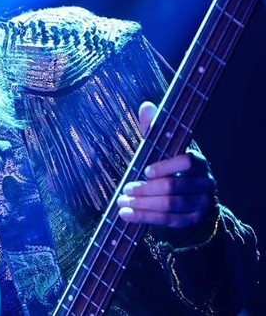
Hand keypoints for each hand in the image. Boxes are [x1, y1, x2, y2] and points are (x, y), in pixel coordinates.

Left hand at [116, 101, 217, 230]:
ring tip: (121, 202)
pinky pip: (168, 221)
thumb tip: (147, 106)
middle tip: (124, 188)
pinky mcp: (193, 220)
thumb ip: (155, 129)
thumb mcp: (164, 149)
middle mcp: (206, 183)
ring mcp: (202, 204)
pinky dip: (144, 218)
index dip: (166, 166)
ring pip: (170, 206)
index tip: (145, 170)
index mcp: (200, 162)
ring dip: (142, 204)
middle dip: (145, 189)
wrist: (191, 200)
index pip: (189, 161)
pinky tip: (126, 215)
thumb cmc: (171, 169)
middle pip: (174, 187)